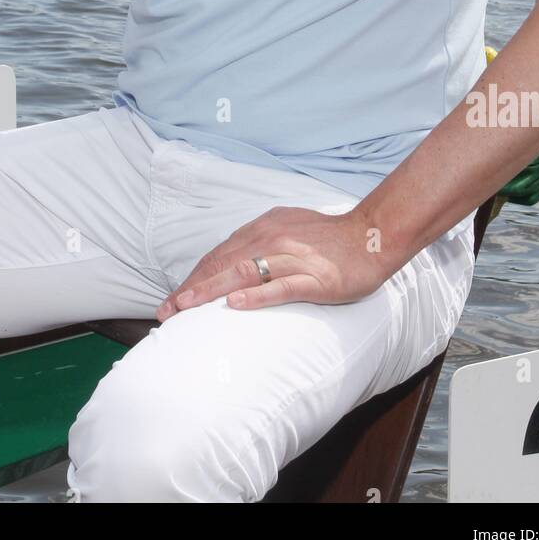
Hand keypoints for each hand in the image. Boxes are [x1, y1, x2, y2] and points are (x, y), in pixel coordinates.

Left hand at [155, 204, 384, 319]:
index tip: (173, 299)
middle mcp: (272, 239)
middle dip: (192, 288)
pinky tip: (235, 305)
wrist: (370, 235)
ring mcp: (292, 258)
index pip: (219, 255)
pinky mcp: (313, 278)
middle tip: (167, 310)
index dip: (194, 277)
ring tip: (186, 307)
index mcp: (263, 228)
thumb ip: (260, 242)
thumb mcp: (287, 229)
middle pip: (223, 264)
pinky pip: (280, 286)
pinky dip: (255, 295)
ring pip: (243, 273)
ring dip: (210, 290)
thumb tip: (232, 263)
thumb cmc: (329, 238)